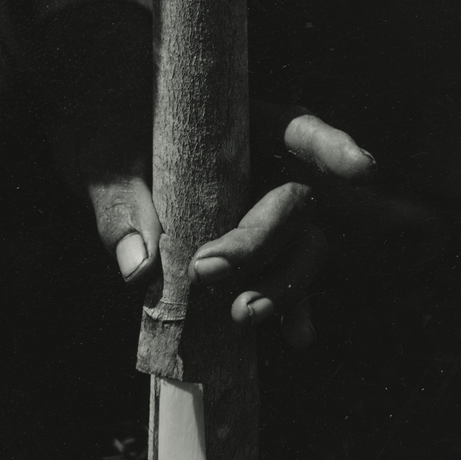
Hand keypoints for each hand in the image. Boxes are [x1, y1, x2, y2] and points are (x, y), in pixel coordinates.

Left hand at [35, 1, 373, 348]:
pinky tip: (296, 338)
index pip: (297, 129)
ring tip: (244, 315)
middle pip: (293, 203)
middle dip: (265, 241)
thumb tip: (137, 267)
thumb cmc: (105, 124)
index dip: (332, 148)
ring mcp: (260, 207)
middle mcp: (264, 163)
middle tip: (210, 271)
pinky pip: (278, 277)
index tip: (363, 170)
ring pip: (298, 246)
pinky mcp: (248, 249)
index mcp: (241, 122)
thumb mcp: (102, 153)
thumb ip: (122, 203)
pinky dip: (289, 307)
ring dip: (282, 283)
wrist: (97, 139)